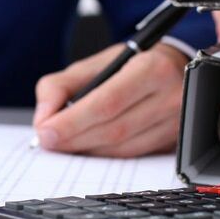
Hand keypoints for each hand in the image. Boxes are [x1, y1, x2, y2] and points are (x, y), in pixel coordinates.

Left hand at [33, 43, 188, 156]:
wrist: (174, 68)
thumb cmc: (129, 65)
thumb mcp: (95, 63)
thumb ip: (61, 85)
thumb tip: (43, 119)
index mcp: (151, 68)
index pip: (106, 103)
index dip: (72, 122)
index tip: (45, 131)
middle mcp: (170, 96)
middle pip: (114, 129)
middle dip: (75, 138)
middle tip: (48, 141)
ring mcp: (176, 122)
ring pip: (123, 148)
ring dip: (88, 149)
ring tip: (64, 143)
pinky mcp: (174, 141)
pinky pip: (132, 155)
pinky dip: (105, 154)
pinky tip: (88, 147)